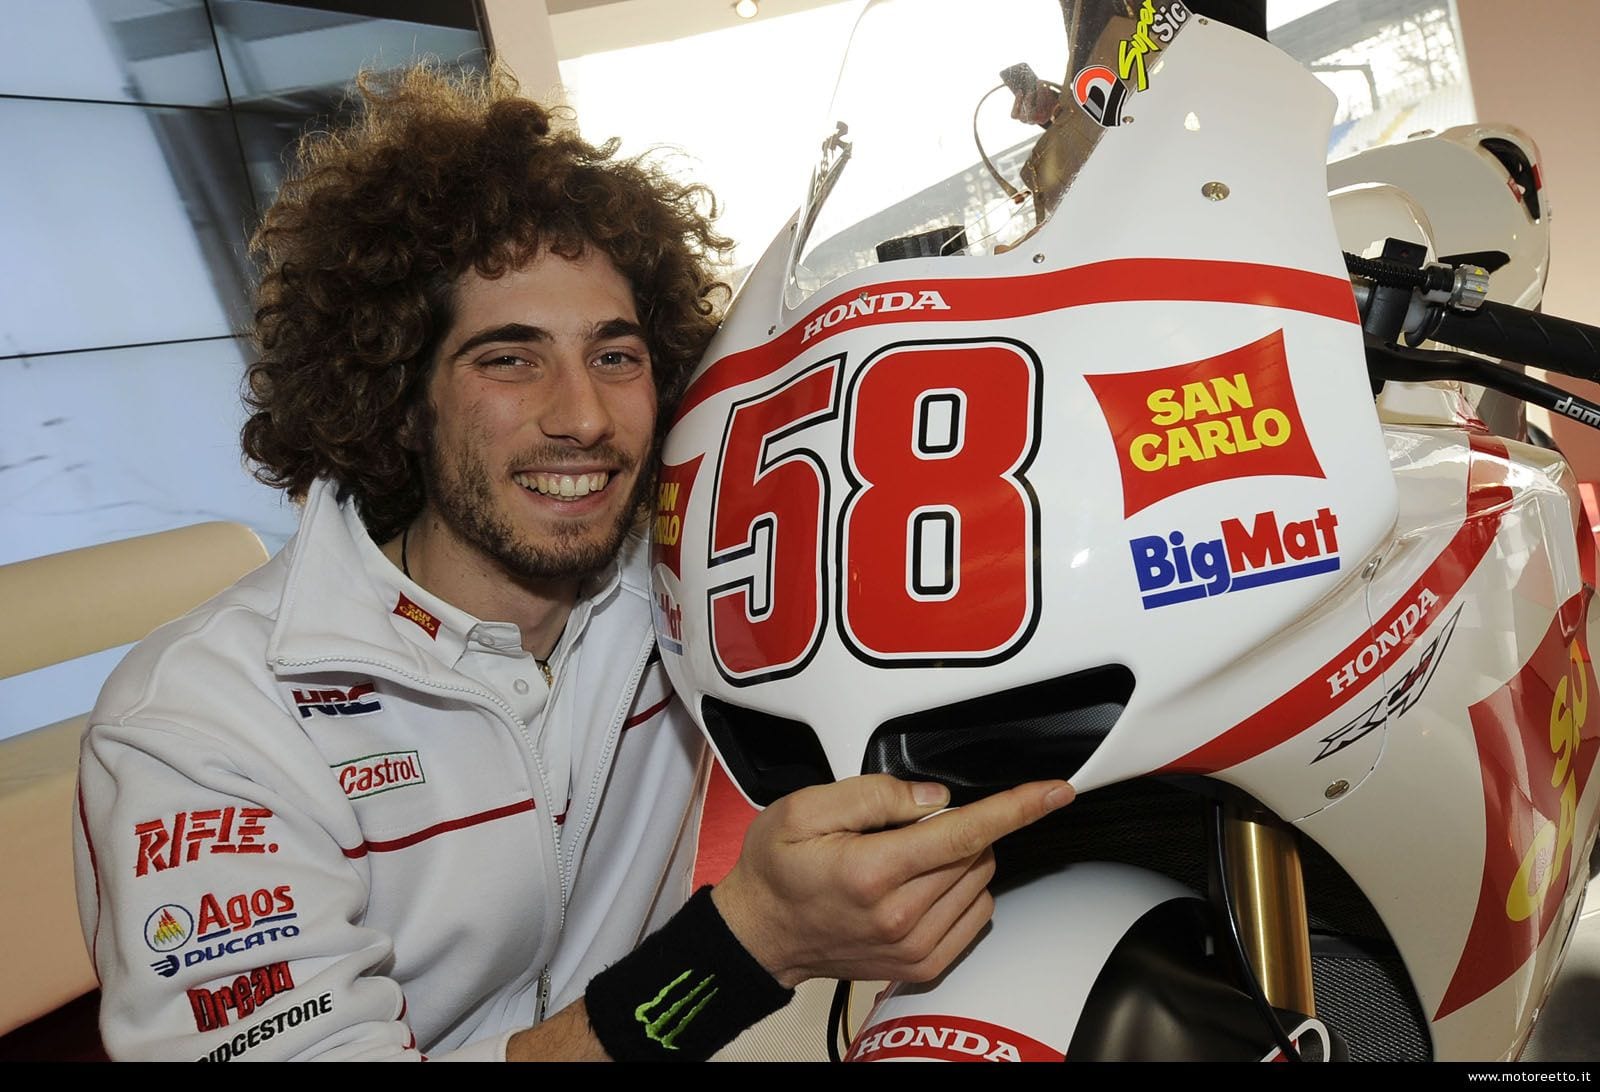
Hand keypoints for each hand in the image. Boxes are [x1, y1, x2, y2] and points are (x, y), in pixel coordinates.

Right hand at [711, 775, 1072, 987]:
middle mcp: (901, 916)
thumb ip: (873, 794)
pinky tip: (922, 883)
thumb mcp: (803, 809)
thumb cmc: (776, 870)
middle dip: (956, 826)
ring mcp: (915, 947)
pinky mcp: (923, 964)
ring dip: (961, 858)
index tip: (1053, 791)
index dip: (1015, 807)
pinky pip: (977, 914)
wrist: (760, 934)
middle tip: (900, 827)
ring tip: (904, 858)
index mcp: (873, 872)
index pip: (963, 833)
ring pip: (981, 881)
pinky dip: (963, 889)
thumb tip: (934, 799)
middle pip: (976, 852)